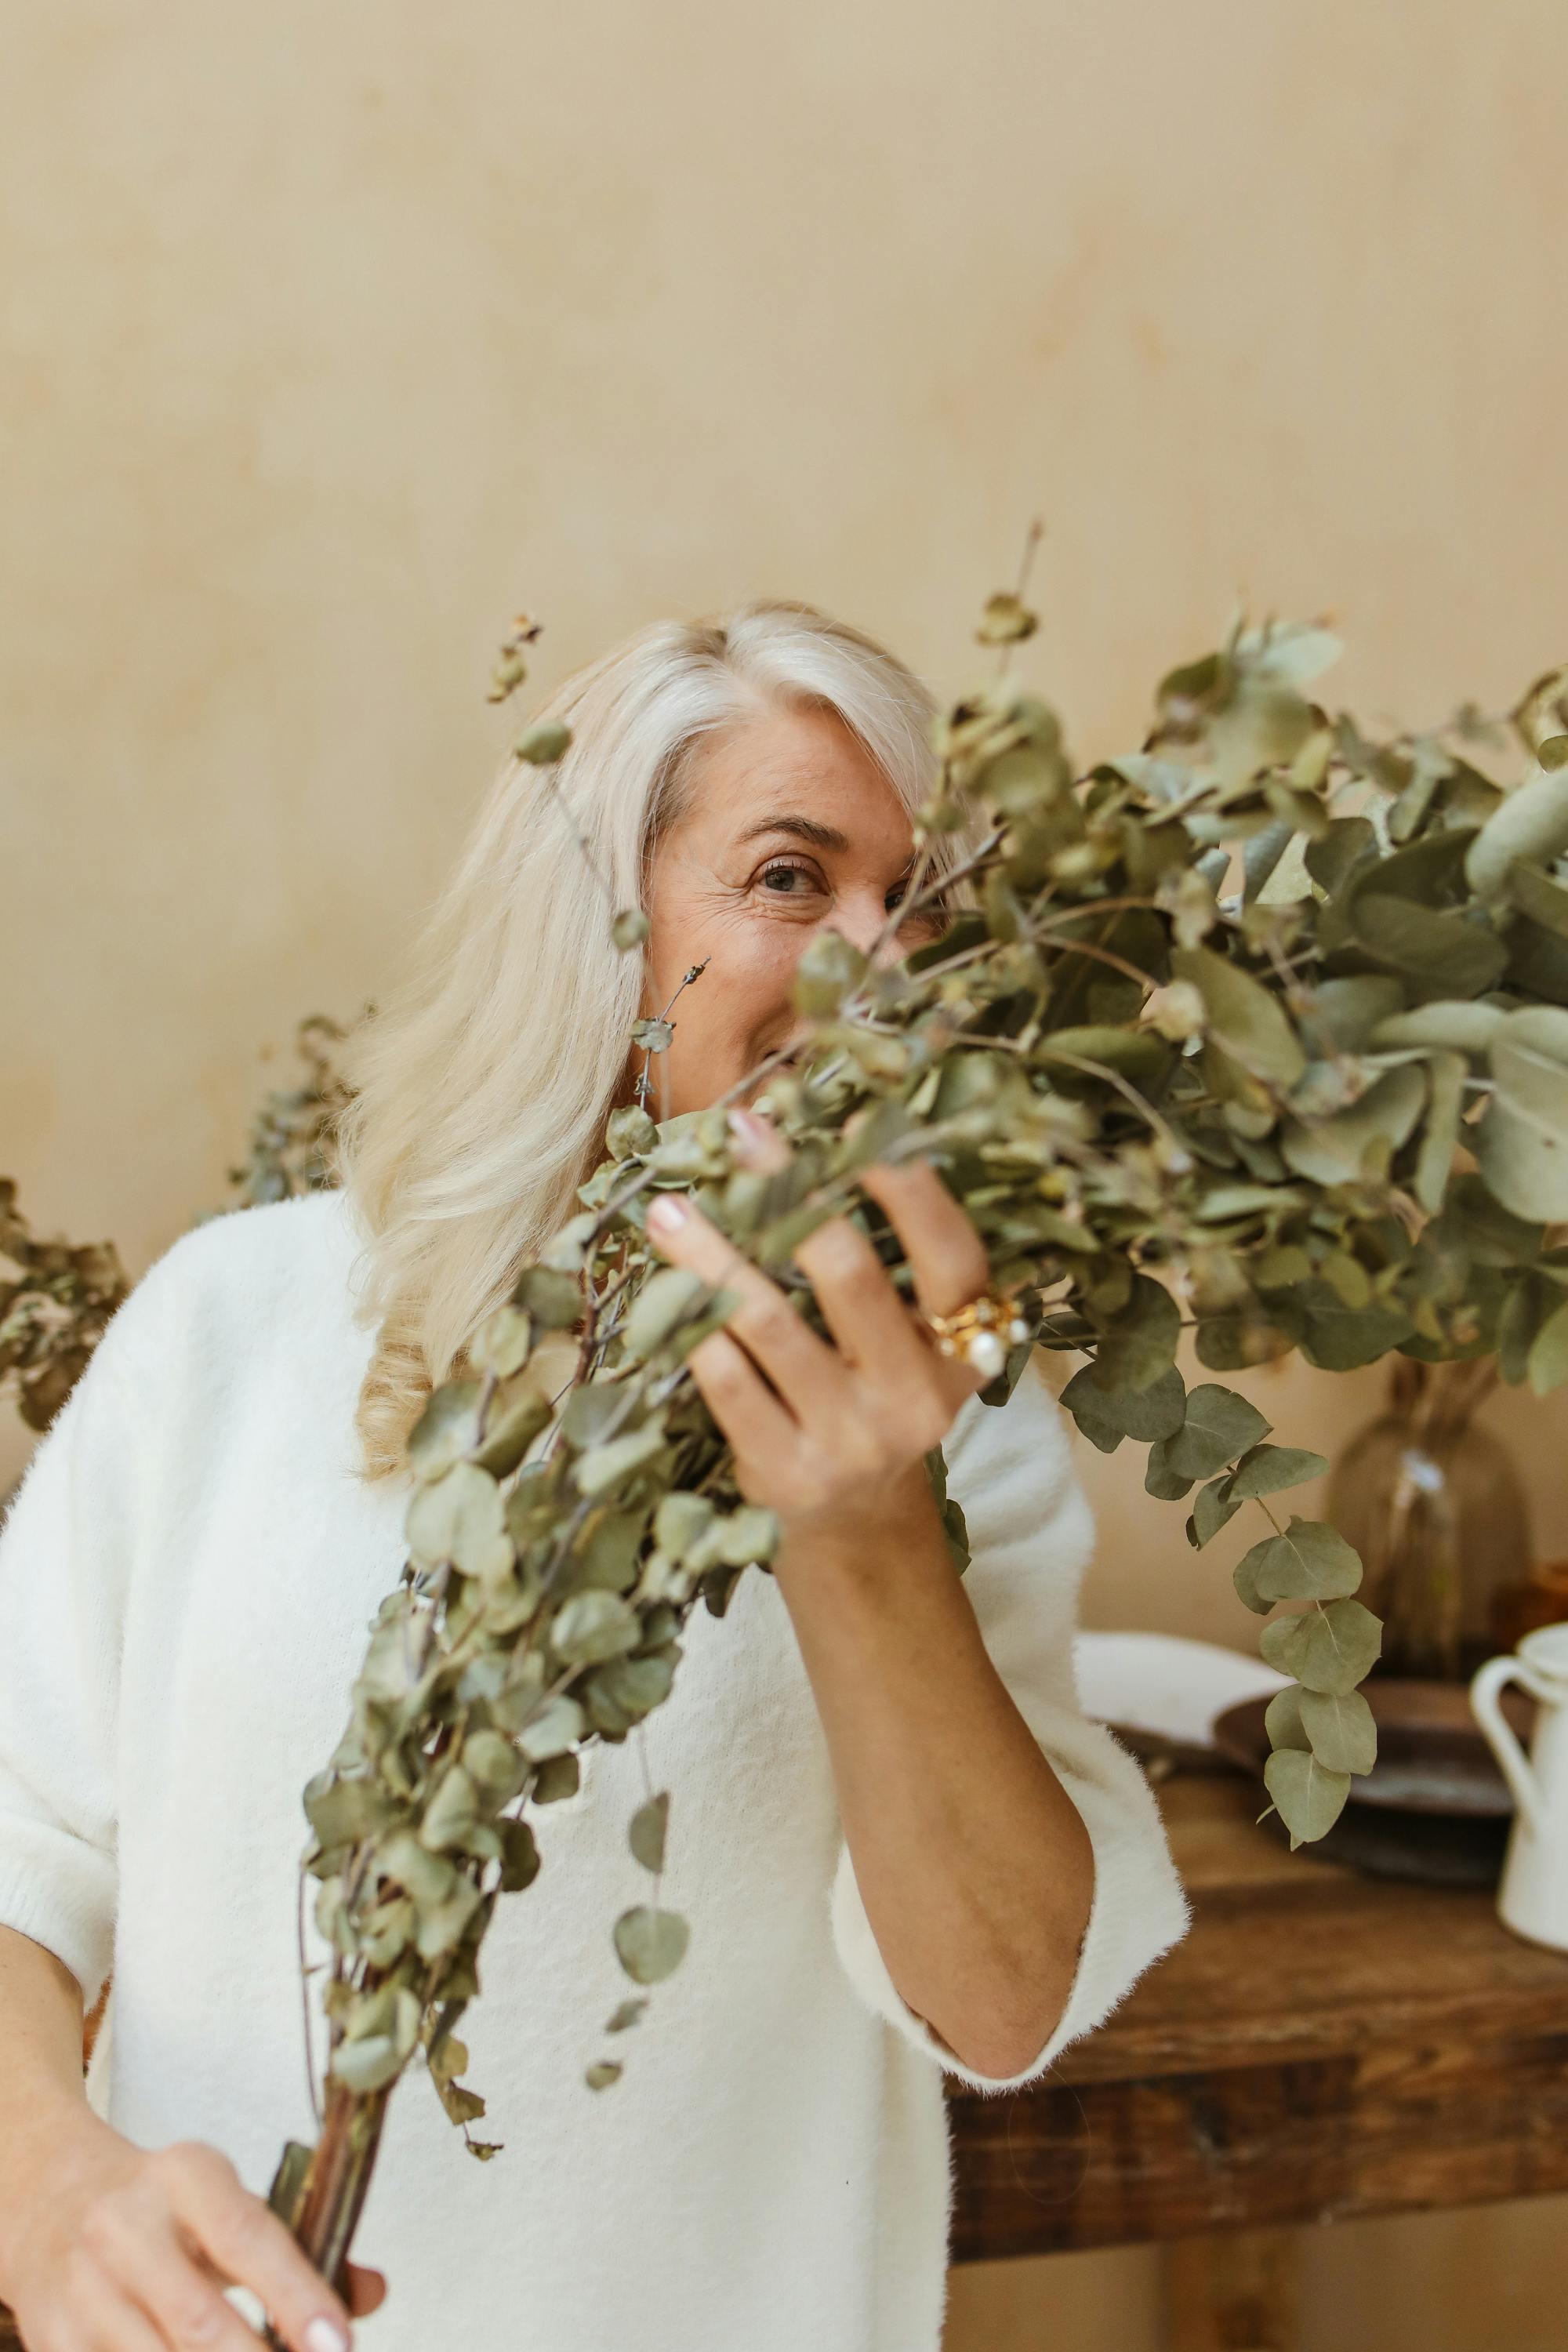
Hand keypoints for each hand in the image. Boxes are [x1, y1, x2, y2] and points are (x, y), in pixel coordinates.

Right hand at [4, 2112, 384, 2351]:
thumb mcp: (225, 2201)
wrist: (51, 2196)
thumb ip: (300, 2246)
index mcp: (185, 2177)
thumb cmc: (157, 2205)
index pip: (247, 2237)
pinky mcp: (53, 2340)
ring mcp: (84, 2289)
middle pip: (200, 2324)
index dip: (296, 2297)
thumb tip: (370, 2294)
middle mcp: (126, 2229)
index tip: (336, 2345)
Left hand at [643, 1106, 993, 1541]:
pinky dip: (693, 1326)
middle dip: (791, 1191)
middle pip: (851, 1278)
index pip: (953, 1262)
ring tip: (669, 1207)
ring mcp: (850, 1440)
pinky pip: (726, 1380)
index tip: (862, 1120)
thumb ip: (891, 1263)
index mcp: (962, 1352)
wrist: (854, 1519)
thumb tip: (815, 1138)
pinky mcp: (786, 1473)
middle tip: (741, 1130)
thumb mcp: (911, 1340)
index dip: (915, 1193)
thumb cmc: (875, 1392)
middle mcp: (916, 1399)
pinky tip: (665, 1286)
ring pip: (768, 1323)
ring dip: (711, 1254)